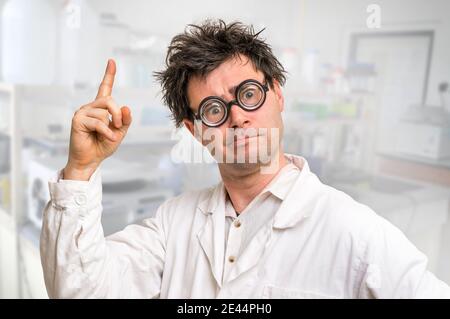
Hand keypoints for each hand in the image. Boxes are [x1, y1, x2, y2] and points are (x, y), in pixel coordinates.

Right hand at [63, 59, 131, 180]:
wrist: (91, 160)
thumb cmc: (103, 146)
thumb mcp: (119, 132)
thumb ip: (124, 120)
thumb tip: (126, 107)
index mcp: (100, 108)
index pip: (104, 88)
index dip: (109, 75)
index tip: (112, 61)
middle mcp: (90, 107)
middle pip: (109, 100)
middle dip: (118, 114)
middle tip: (118, 126)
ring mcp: (82, 112)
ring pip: (104, 111)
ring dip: (111, 125)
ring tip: (108, 135)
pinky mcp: (78, 120)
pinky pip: (98, 121)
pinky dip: (106, 131)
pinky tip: (105, 138)